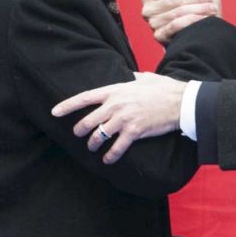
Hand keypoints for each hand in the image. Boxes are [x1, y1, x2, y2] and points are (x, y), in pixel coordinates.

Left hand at [51, 72, 186, 163]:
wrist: (181, 102)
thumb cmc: (165, 88)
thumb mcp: (145, 77)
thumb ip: (133, 78)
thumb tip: (130, 76)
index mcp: (116, 90)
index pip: (85, 98)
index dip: (67, 106)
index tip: (55, 112)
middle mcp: (116, 104)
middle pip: (88, 120)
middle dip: (80, 130)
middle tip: (77, 135)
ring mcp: (124, 119)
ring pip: (99, 135)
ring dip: (93, 144)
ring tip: (92, 148)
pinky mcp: (134, 132)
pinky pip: (116, 147)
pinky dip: (110, 155)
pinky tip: (107, 160)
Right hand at [141, 0, 219, 43]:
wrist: (186, 36)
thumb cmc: (186, 11)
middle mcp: (147, 10)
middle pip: (175, 0)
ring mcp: (152, 24)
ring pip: (178, 12)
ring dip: (198, 9)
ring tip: (212, 8)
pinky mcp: (159, 36)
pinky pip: (176, 25)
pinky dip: (193, 20)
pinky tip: (206, 18)